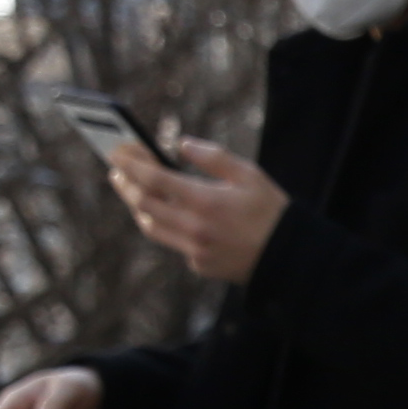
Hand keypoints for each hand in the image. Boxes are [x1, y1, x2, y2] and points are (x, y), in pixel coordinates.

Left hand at [120, 134, 286, 283]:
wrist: (291, 258)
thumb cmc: (271, 211)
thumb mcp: (250, 174)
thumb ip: (213, 157)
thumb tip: (180, 143)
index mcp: (206, 201)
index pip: (153, 178)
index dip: (130, 163)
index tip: (116, 152)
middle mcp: (194, 227)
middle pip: (142, 204)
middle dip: (125, 184)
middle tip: (118, 171)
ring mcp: (194, 249)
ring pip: (151, 226)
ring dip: (137, 207)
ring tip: (134, 191)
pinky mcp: (199, 264)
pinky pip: (173, 242)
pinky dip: (166, 225)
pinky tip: (169, 214)